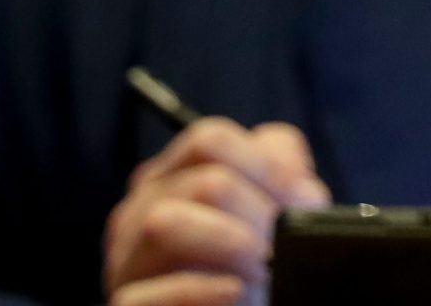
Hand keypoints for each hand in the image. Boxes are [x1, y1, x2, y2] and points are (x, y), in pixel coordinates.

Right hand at [104, 118, 331, 305]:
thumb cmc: (251, 266)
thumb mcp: (272, 213)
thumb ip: (283, 175)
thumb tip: (297, 181)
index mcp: (172, 178)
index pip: (210, 141)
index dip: (267, 167)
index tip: (303, 199)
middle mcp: (140, 210)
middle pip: (203, 182)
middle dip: (259, 211)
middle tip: (284, 241)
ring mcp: (128, 260)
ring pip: (162, 224)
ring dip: (229, 243)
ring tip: (263, 267)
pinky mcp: (127, 304)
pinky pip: (147, 293)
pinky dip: (197, 290)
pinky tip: (233, 292)